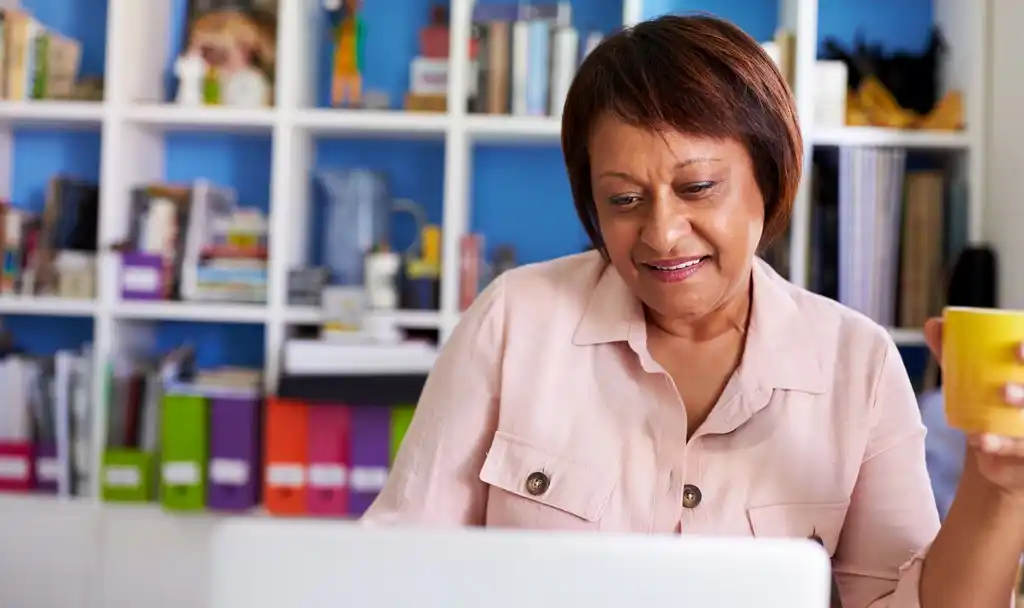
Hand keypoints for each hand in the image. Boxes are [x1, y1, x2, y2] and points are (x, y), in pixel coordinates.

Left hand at [925, 317, 1023, 494]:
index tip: (1016, 350)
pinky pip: (1020, 450)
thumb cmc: (985, 403)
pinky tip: (982, 440)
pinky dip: (1000, 444)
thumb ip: (952, 352)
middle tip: (1003, 388)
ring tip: (994, 409)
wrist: (994, 450)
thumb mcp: (970, 378)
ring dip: (1019, 414)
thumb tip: (933, 324)